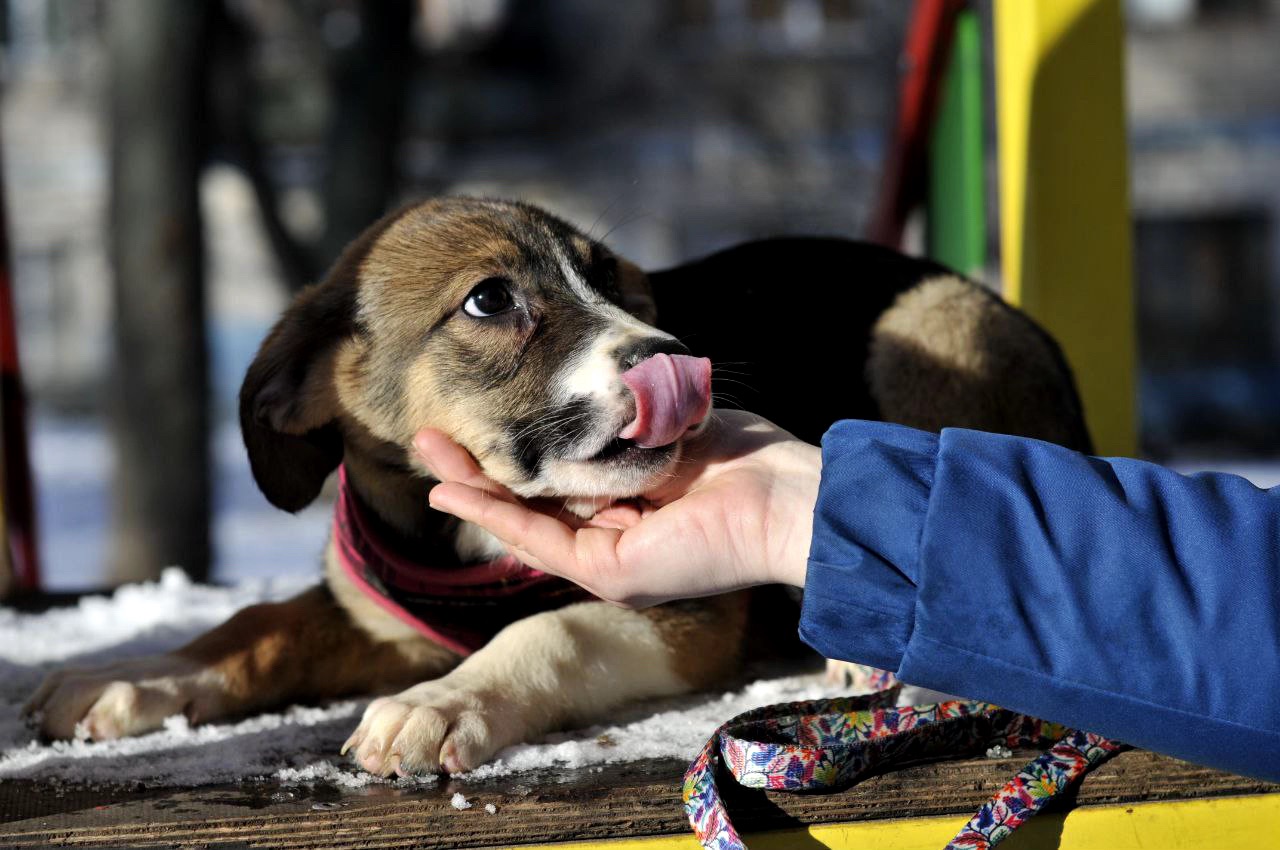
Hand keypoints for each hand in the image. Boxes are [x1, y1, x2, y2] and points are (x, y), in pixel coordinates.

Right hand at [416, 409, 819, 607]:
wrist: (787, 495)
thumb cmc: (745, 455)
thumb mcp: (669, 423)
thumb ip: (624, 419)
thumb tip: (582, 394)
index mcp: (633, 501)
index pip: (560, 481)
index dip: (516, 454)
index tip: (479, 421)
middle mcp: (616, 534)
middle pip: (531, 503)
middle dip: (478, 471)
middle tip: (430, 437)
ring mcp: (609, 559)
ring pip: (524, 523)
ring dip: (471, 490)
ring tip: (426, 455)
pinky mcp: (609, 573)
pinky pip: (538, 539)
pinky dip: (493, 514)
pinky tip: (453, 491)